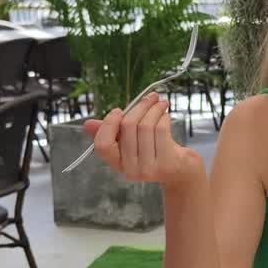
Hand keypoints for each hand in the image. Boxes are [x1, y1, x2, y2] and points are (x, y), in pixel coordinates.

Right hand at [81, 93, 203, 188]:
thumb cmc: (153, 151)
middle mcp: (130, 170)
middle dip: (139, 107)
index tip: (119, 110)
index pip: (102, 145)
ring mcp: (148, 169)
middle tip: (151, 96)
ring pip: (146, 127)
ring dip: (154, 109)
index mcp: (117, 163)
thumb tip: (87, 124)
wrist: (180, 171)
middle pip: (128, 128)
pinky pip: (161, 131)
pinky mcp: (166, 164)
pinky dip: (163, 117)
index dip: (109, 124)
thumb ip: (110, 133)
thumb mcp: (131, 143)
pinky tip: (165, 114)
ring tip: (160, 102)